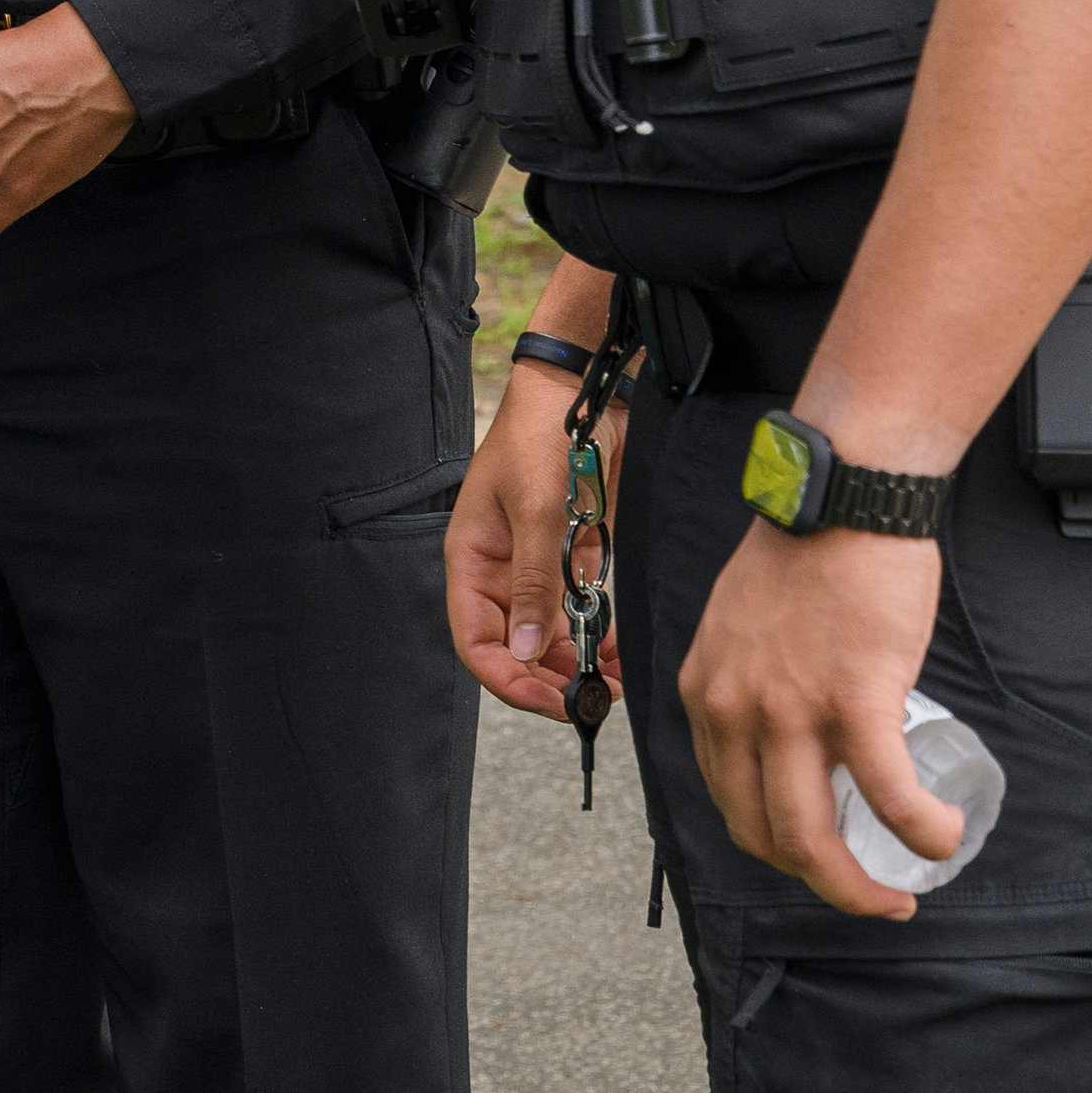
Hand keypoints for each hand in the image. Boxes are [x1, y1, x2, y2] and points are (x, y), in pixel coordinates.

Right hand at [446, 359, 624, 721]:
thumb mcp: (534, 510)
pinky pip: (578, 613)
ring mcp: (536, 567)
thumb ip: (532, 583)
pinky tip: (618, 652)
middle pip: (514, 648)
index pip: (475, 640)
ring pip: (549, 637)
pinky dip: (597, 636)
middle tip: (588, 702)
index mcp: (472, 560)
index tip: (548, 701)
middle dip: (547, 679)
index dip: (506, 678)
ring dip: (576, 664)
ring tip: (612, 684)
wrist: (581, 390)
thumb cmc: (539, 437)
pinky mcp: (571, 557)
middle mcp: (501, 572)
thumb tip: (523, 653)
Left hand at [675, 521, 954, 920]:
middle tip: (869, 894)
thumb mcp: (743, 629)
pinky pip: (889, 794)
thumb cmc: (808, 554)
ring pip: (814, 838)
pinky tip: (943, 834)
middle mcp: (735, 710)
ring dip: (860, 888)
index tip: (822, 855)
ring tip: (903, 893)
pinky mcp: (856, 697)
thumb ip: (753, 683)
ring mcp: (791, 708)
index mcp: (708, 694)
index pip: (730, 801)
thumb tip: (796, 740)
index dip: (777, 845)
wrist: (844, 494)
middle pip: (766, 835)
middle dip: (821, 883)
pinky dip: (921, 829)